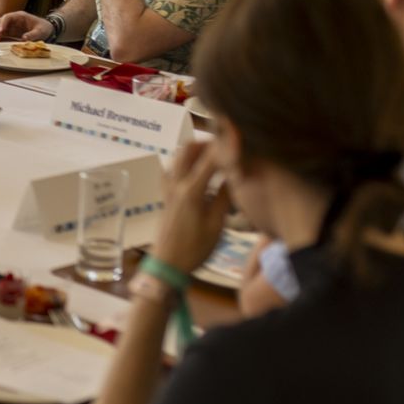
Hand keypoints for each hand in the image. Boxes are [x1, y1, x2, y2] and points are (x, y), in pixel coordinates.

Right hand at [0, 11, 51, 41]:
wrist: (46, 30)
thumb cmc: (43, 28)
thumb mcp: (40, 31)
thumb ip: (33, 34)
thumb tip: (24, 38)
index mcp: (20, 16)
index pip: (8, 17)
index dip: (3, 23)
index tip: (1, 30)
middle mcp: (14, 20)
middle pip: (1, 21)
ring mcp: (12, 26)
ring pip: (0, 27)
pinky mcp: (12, 32)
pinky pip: (3, 34)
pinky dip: (0, 37)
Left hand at [153, 139, 231, 275]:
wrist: (167, 264)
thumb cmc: (196, 248)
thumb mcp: (217, 225)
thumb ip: (223, 198)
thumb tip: (233, 175)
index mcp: (191, 191)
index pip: (209, 159)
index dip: (224, 146)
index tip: (239, 140)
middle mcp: (176, 184)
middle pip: (187, 149)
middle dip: (206, 142)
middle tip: (224, 145)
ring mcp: (167, 188)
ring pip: (177, 157)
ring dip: (193, 151)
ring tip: (213, 155)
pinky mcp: (164, 195)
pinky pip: (171, 169)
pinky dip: (183, 162)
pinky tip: (195, 170)